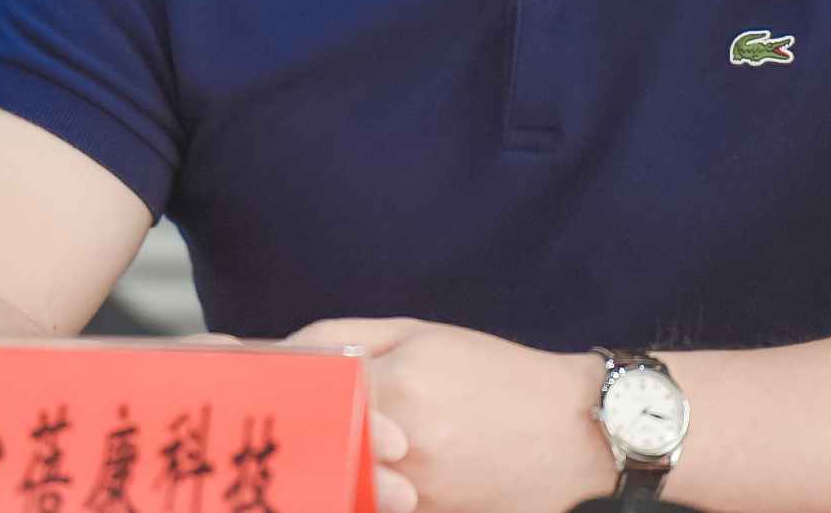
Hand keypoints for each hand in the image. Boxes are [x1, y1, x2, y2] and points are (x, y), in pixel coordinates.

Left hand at [285, 318, 608, 512]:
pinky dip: (359, 496)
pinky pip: (372, 508)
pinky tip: (368, 481)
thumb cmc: (496, 377)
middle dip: (295, 444)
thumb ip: (343, 338)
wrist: (575, 431)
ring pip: (340, 489)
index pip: (304, 398)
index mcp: (397, 389)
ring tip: (324, 459)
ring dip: (325, 474)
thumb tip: (282, 354)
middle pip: (314, 453)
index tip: (255, 398)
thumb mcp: (420, 335)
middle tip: (283, 437)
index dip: (276, 399)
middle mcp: (404, 451)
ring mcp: (419, 497)